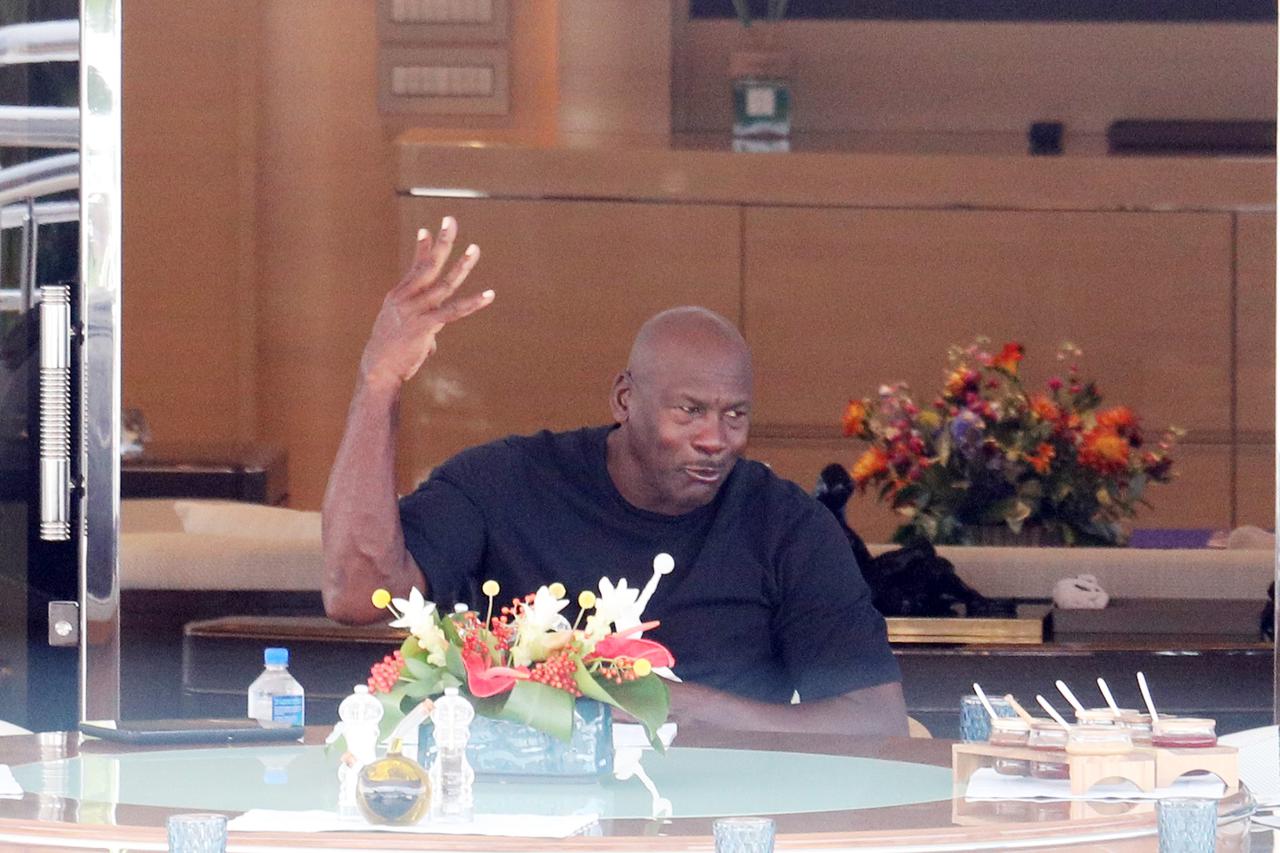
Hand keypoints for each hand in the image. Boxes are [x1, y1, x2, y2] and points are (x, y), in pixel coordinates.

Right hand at [359, 216, 491, 393]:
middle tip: (451, 220)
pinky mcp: (425, 326)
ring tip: (475, 248)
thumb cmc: (390, 352)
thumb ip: (422, 328)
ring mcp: (415, 310)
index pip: (414, 267)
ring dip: (462, 265)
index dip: (422, 248)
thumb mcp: (401, 331)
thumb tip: (433, 340)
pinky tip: (488, 294)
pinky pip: (453, 311)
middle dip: (441, 241)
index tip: (427, 230)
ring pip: (443, 283)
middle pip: (428, 264)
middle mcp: (406, 298)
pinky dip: (473, 302)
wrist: (378, 369)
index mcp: (399, 296)